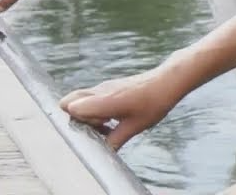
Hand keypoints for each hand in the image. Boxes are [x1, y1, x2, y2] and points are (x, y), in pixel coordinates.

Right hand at [59, 67, 184, 149]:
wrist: (167, 81)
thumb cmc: (153, 103)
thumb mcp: (134, 127)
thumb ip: (115, 140)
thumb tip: (103, 153)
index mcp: (104, 100)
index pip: (70, 107)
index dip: (77, 122)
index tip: (94, 130)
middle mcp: (99, 91)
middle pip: (69, 101)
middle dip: (75, 118)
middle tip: (96, 129)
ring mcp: (103, 87)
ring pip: (80, 100)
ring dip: (87, 115)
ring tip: (107, 125)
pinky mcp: (108, 87)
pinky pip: (91, 98)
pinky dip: (95, 110)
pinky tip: (112, 119)